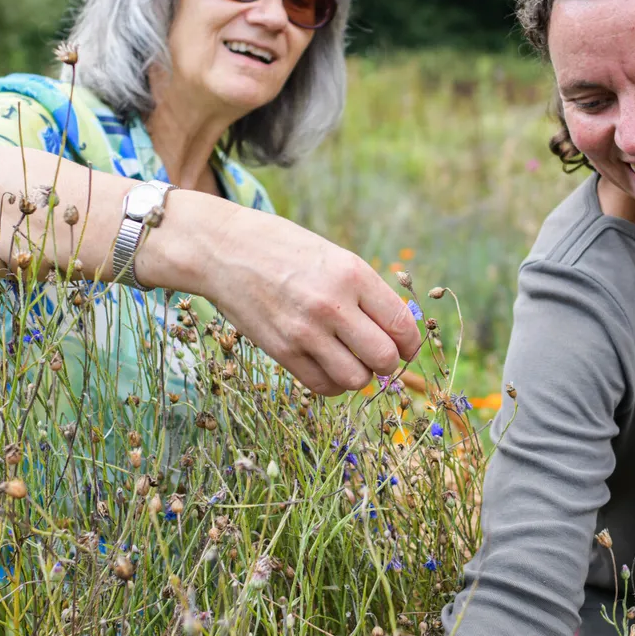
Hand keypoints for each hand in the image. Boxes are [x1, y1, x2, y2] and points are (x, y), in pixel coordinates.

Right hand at [177, 202, 421, 395]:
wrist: (223, 249)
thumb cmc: (284, 249)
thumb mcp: (333, 256)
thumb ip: (365, 291)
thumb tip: (398, 331)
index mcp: (353, 274)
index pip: (402, 325)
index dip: (411, 343)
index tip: (406, 346)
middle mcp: (333, 305)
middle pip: (385, 358)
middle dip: (388, 362)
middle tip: (377, 354)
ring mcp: (305, 331)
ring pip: (356, 379)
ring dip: (359, 374)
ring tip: (349, 358)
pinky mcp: (282, 351)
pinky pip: (323, 386)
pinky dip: (332, 383)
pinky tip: (327, 364)